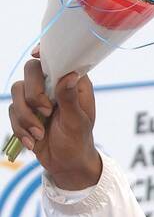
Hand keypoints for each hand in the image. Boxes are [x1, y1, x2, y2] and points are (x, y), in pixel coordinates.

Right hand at [9, 45, 100, 187]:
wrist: (67, 164)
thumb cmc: (78, 141)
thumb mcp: (77, 122)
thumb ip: (70, 99)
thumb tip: (69, 75)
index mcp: (71, 83)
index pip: (58, 58)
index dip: (45, 52)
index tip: (36, 55)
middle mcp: (52, 85)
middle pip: (30, 70)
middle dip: (34, 94)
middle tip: (47, 112)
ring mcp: (36, 97)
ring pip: (17, 91)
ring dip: (26, 116)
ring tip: (40, 134)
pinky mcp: (24, 111)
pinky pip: (12, 110)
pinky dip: (20, 128)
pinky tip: (33, 142)